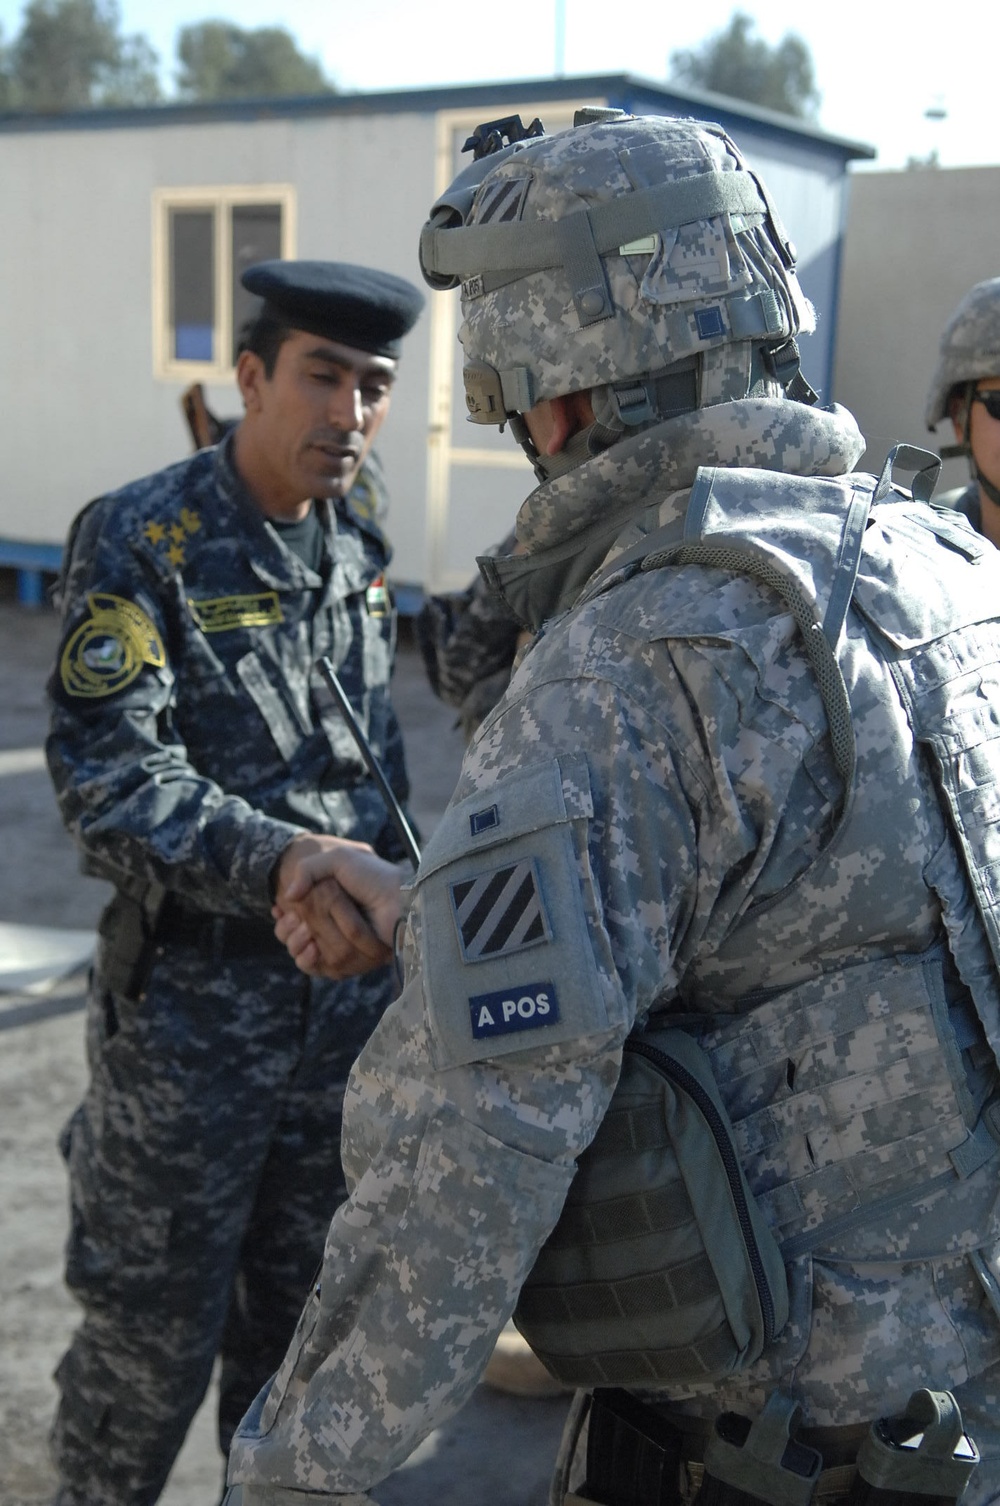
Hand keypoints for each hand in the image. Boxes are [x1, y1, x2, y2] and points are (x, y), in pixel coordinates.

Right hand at [273, 834, 404, 978]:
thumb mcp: (339, 859)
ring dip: (303, 942)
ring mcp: (340, 946)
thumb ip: (307, 869)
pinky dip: (312, 961)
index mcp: (327, 905)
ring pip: (304, 954)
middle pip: (293, 938)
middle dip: (289, 931)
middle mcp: (331, 927)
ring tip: (306, 931)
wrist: (399, 901)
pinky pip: (321, 969)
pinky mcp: (350, 963)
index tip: (282, 912)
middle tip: (296, 921)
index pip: (291, 920)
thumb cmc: (373, 877)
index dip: (283, 919)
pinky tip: (311, 948)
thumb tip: (288, 896)